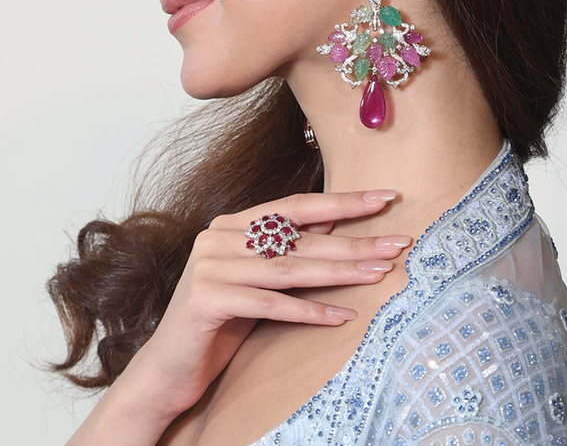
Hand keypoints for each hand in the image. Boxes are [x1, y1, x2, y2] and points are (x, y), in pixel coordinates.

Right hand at [68, 190, 407, 445]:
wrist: (168, 368)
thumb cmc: (218, 324)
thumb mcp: (256, 281)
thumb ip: (284, 253)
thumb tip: (341, 230)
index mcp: (229, 225)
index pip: (294, 206)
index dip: (342, 201)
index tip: (385, 198)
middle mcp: (216, 237)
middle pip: (297, 237)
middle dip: (353, 240)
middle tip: (398, 243)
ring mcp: (208, 266)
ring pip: (288, 268)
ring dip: (339, 272)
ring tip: (379, 274)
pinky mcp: (206, 299)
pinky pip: (269, 303)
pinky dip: (308, 311)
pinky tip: (341, 317)